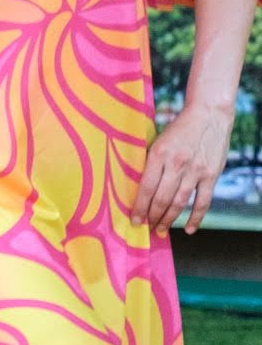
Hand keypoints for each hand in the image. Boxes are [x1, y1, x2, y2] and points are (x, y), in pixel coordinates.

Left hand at [137, 99, 231, 231]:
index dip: (139, 207)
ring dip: (169, 219)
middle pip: (162, 198)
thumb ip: (150, 162)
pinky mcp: (211, 175)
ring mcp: (196, 171)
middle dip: (152, 216)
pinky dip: (195, 217)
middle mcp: (177, 164)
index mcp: (158, 154)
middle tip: (147, 228)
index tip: (134, 220)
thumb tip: (136, 186)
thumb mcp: (157, 141)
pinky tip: (188, 229)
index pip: (146, 187)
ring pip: (180, 202)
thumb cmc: (177, 129)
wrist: (208, 116)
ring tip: (161, 229)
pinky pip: (203, 201)